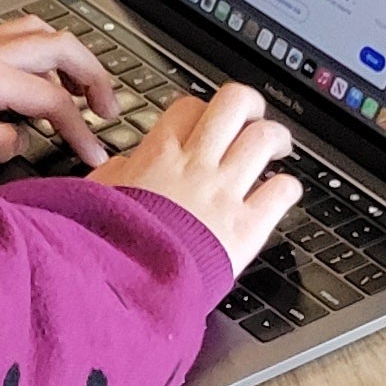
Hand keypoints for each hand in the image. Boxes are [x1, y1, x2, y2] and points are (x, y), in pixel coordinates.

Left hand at [0, 15, 116, 167]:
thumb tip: (25, 142)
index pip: (52, 101)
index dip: (80, 130)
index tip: (94, 154)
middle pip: (62, 47)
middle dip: (94, 76)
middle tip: (108, 109)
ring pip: (43, 33)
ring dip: (71, 58)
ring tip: (83, 90)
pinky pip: (22, 37)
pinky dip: (45, 55)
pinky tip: (43, 81)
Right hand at [92, 83, 299, 272]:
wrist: (128, 282)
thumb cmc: (110, 244)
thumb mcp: (99, 196)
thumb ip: (118, 175)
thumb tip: (124, 167)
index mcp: (159, 155)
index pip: (189, 107)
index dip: (202, 110)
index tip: (205, 122)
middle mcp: (196, 166)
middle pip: (235, 103)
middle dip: (249, 106)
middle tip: (252, 118)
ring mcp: (225, 193)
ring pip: (265, 138)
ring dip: (275, 138)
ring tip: (276, 149)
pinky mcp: (247, 226)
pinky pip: (282, 190)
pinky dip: (286, 187)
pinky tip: (278, 192)